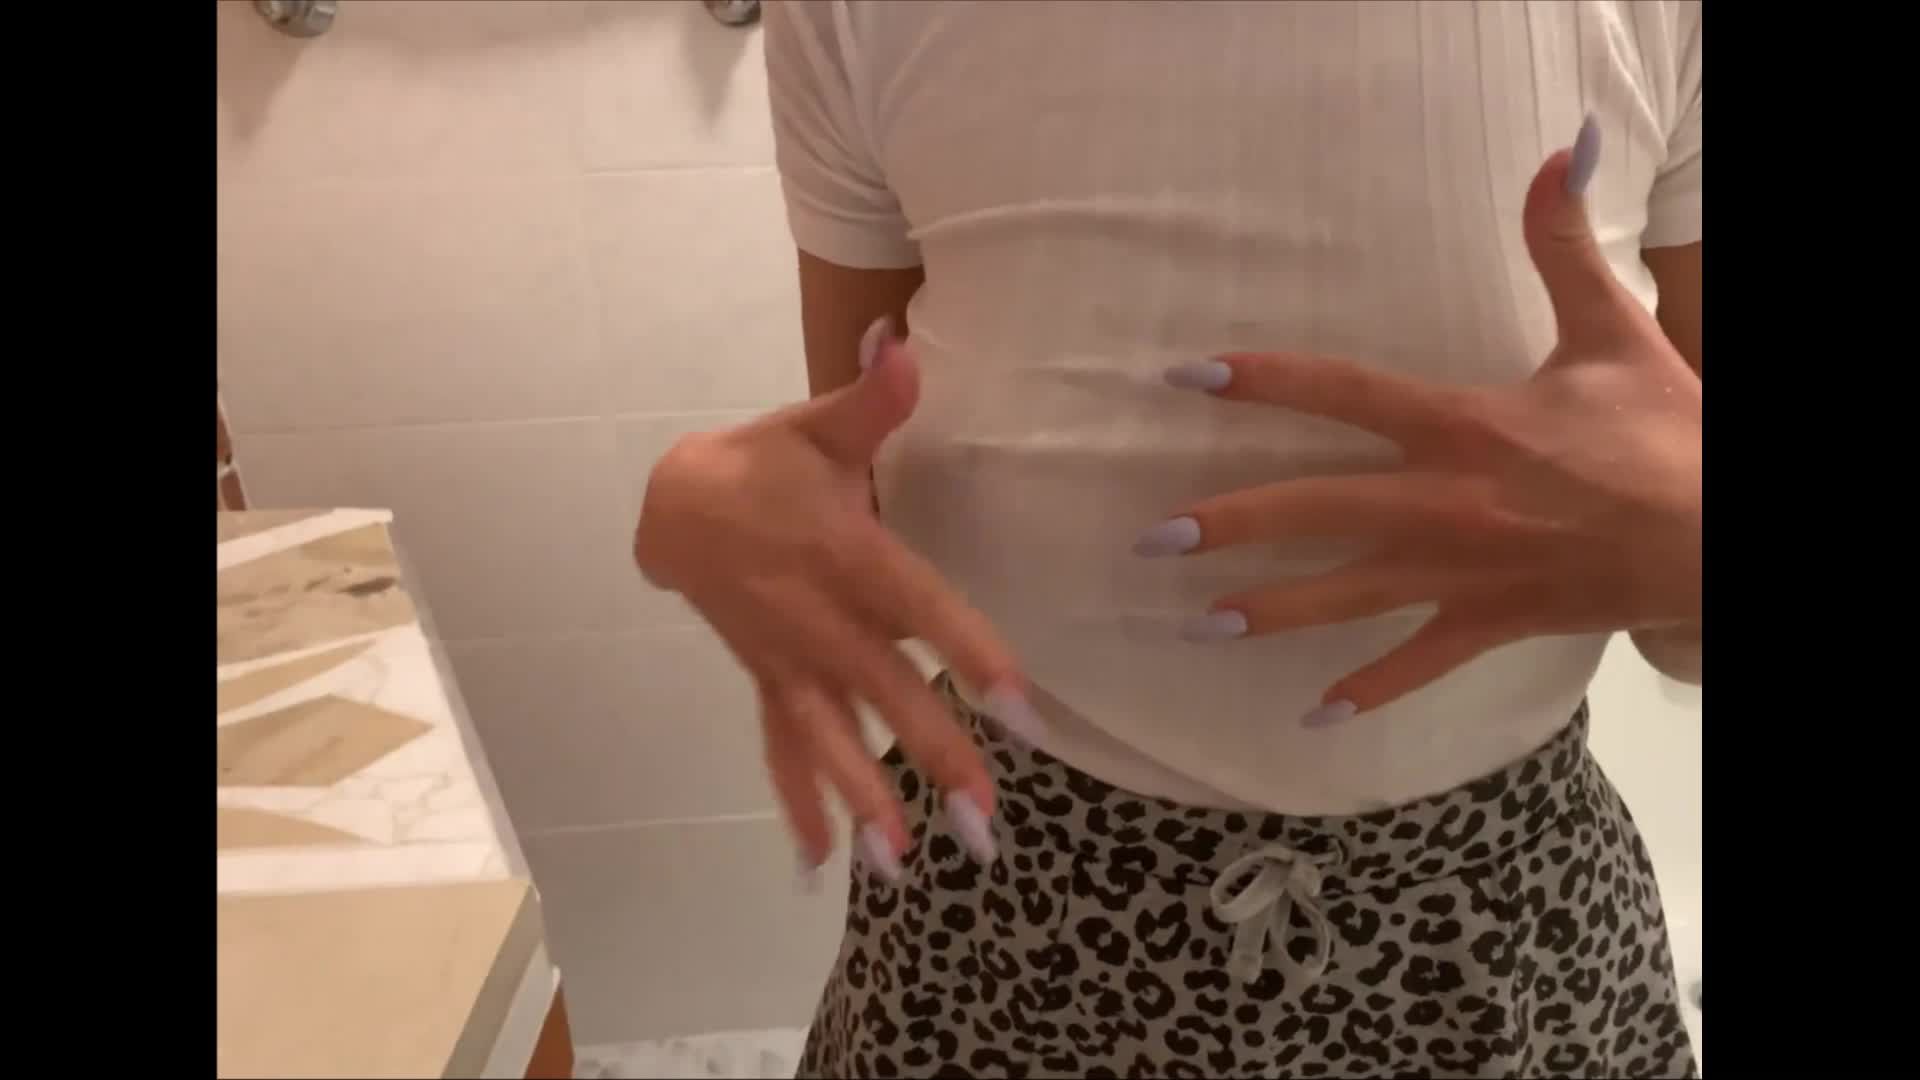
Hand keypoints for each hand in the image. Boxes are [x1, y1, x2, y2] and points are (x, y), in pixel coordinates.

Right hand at [634, 319, 1039, 878]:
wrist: (675, 504)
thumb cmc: (766, 463)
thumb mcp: (817, 426)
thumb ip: (871, 400)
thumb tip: (903, 344)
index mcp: (847, 554)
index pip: (920, 608)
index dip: (970, 654)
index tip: (1022, 708)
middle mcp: (820, 620)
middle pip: (887, 694)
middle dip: (935, 757)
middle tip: (986, 822)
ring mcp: (790, 660)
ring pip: (832, 738)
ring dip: (868, 801)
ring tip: (901, 865)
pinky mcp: (770, 682)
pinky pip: (783, 751)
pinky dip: (801, 804)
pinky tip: (822, 864)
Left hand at [1138, 118, 1701, 723]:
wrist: (1722, 535)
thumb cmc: (1665, 434)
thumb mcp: (1613, 331)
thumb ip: (1565, 245)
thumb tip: (1567, 148)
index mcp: (1462, 426)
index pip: (1344, 392)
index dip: (1265, 381)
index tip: (1189, 375)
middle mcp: (1444, 503)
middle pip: (1318, 510)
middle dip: (1233, 525)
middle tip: (1154, 542)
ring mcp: (1462, 572)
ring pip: (1349, 597)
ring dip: (1272, 612)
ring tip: (1202, 625)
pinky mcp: (1490, 623)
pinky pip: (1419, 664)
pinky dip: (1371, 691)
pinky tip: (1317, 717)